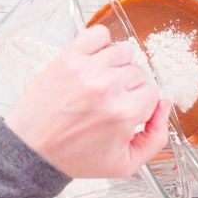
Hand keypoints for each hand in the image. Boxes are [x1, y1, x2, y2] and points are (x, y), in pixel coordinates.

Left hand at [6, 25, 169, 177]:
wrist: (34, 150)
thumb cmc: (76, 157)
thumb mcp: (126, 164)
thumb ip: (157, 138)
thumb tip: (164, 103)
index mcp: (123, 114)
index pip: (152, 93)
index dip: (141, 104)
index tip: (126, 112)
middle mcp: (107, 87)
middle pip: (139, 72)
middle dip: (129, 88)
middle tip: (110, 102)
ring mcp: (87, 69)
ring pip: (124, 51)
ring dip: (118, 66)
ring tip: (103, 82)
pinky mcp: (69, 57)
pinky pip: (99, 33)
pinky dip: (102, 43)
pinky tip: (95, 62)